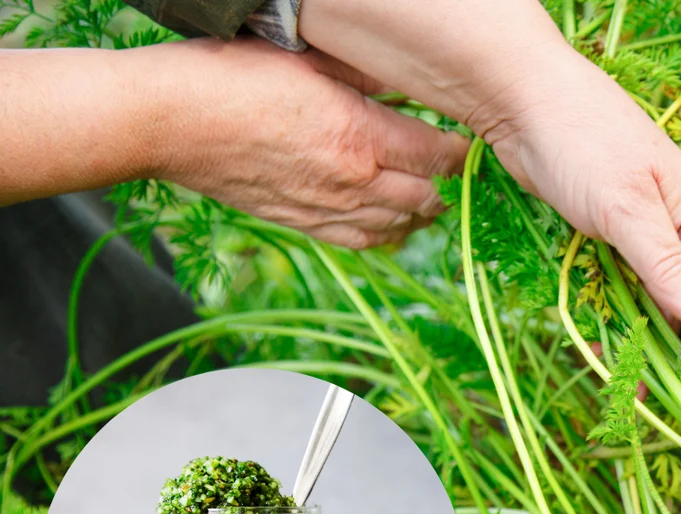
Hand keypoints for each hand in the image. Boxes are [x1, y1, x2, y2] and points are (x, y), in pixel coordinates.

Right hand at [145, 38, 468, 247]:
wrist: (168, 121)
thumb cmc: (231, 77)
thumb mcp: (310, 58)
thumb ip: (367, 74)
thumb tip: (408, 81)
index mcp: (360, 136)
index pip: (437, 156)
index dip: (459, 151)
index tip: (466, 140)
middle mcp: (352, 182)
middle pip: (427, 197)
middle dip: (447, 182)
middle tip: (452, 167)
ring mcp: (327, 208)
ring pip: (399, 225)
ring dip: (422, 212)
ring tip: (431, 194)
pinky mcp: (303, 223)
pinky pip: (362, 241)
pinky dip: (387, 233)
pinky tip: (394, 221)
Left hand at [480, 51, 680, 417]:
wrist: (522, 100)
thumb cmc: (582, 140)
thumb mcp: (626, 208)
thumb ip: (667, 266)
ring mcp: (645, 238)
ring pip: (666, 309)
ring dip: (668, 356)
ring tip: (669, 408)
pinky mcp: (610, 241)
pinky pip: (630, 299)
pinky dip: (629, 332)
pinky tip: (621, 362)